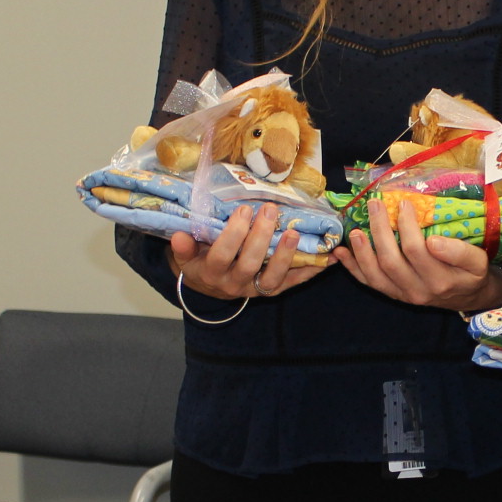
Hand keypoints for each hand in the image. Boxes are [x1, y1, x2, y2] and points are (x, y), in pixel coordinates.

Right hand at [170, 203, 329, 300]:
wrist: (208, 285)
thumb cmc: (199, 261)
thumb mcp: (186, 255)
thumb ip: (184, 247)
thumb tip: (177, 236)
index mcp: (211, 273)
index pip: (221, 255)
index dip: (233, 235)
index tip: (243, 210)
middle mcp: (234, 284)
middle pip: (249, 264)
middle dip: (260, 237)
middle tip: (269, 210)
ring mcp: (254, 289)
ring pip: (272, 279)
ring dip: (285, 256)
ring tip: (293, 233)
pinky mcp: (271, 290)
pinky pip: (291, 284)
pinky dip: (308, 272)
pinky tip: (325, 260)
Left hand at [337, 197, 501, 311]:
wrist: (467, 297)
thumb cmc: (471, 274)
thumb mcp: (477, 262)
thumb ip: (459, 252)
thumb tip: (433, 241)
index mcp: (440, 280)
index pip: (417, 252)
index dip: (407, 227)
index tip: (403, 203)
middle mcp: (417, 291)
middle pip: (391, 261)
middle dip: (380, 231)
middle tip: (375, 205)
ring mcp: (402, 295)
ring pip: (375, 275)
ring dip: (361, 252)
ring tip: (355, 230)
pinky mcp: (392, 294)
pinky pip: (369, 282)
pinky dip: (352, 267)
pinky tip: (340, 252)